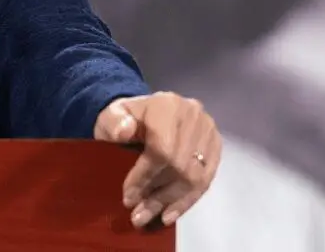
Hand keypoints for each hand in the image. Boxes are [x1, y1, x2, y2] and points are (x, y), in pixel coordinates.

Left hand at [94, 92, 220, 227]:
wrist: (142, 115)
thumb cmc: (123, 120)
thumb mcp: (109, 118)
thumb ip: (113, 122)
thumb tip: (124, 131)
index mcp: (167, 105)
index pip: (162, 148)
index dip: (146, 177)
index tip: (128, 198)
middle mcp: (193, 115)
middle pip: (180, 166)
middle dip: (158, 196)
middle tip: (138, 215)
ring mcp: (208, 131)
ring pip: (195, 177)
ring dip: (172, 203)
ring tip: (151, 218)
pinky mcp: (215, 147)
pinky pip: (205, 180)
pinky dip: (187, 201)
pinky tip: (170, 214)